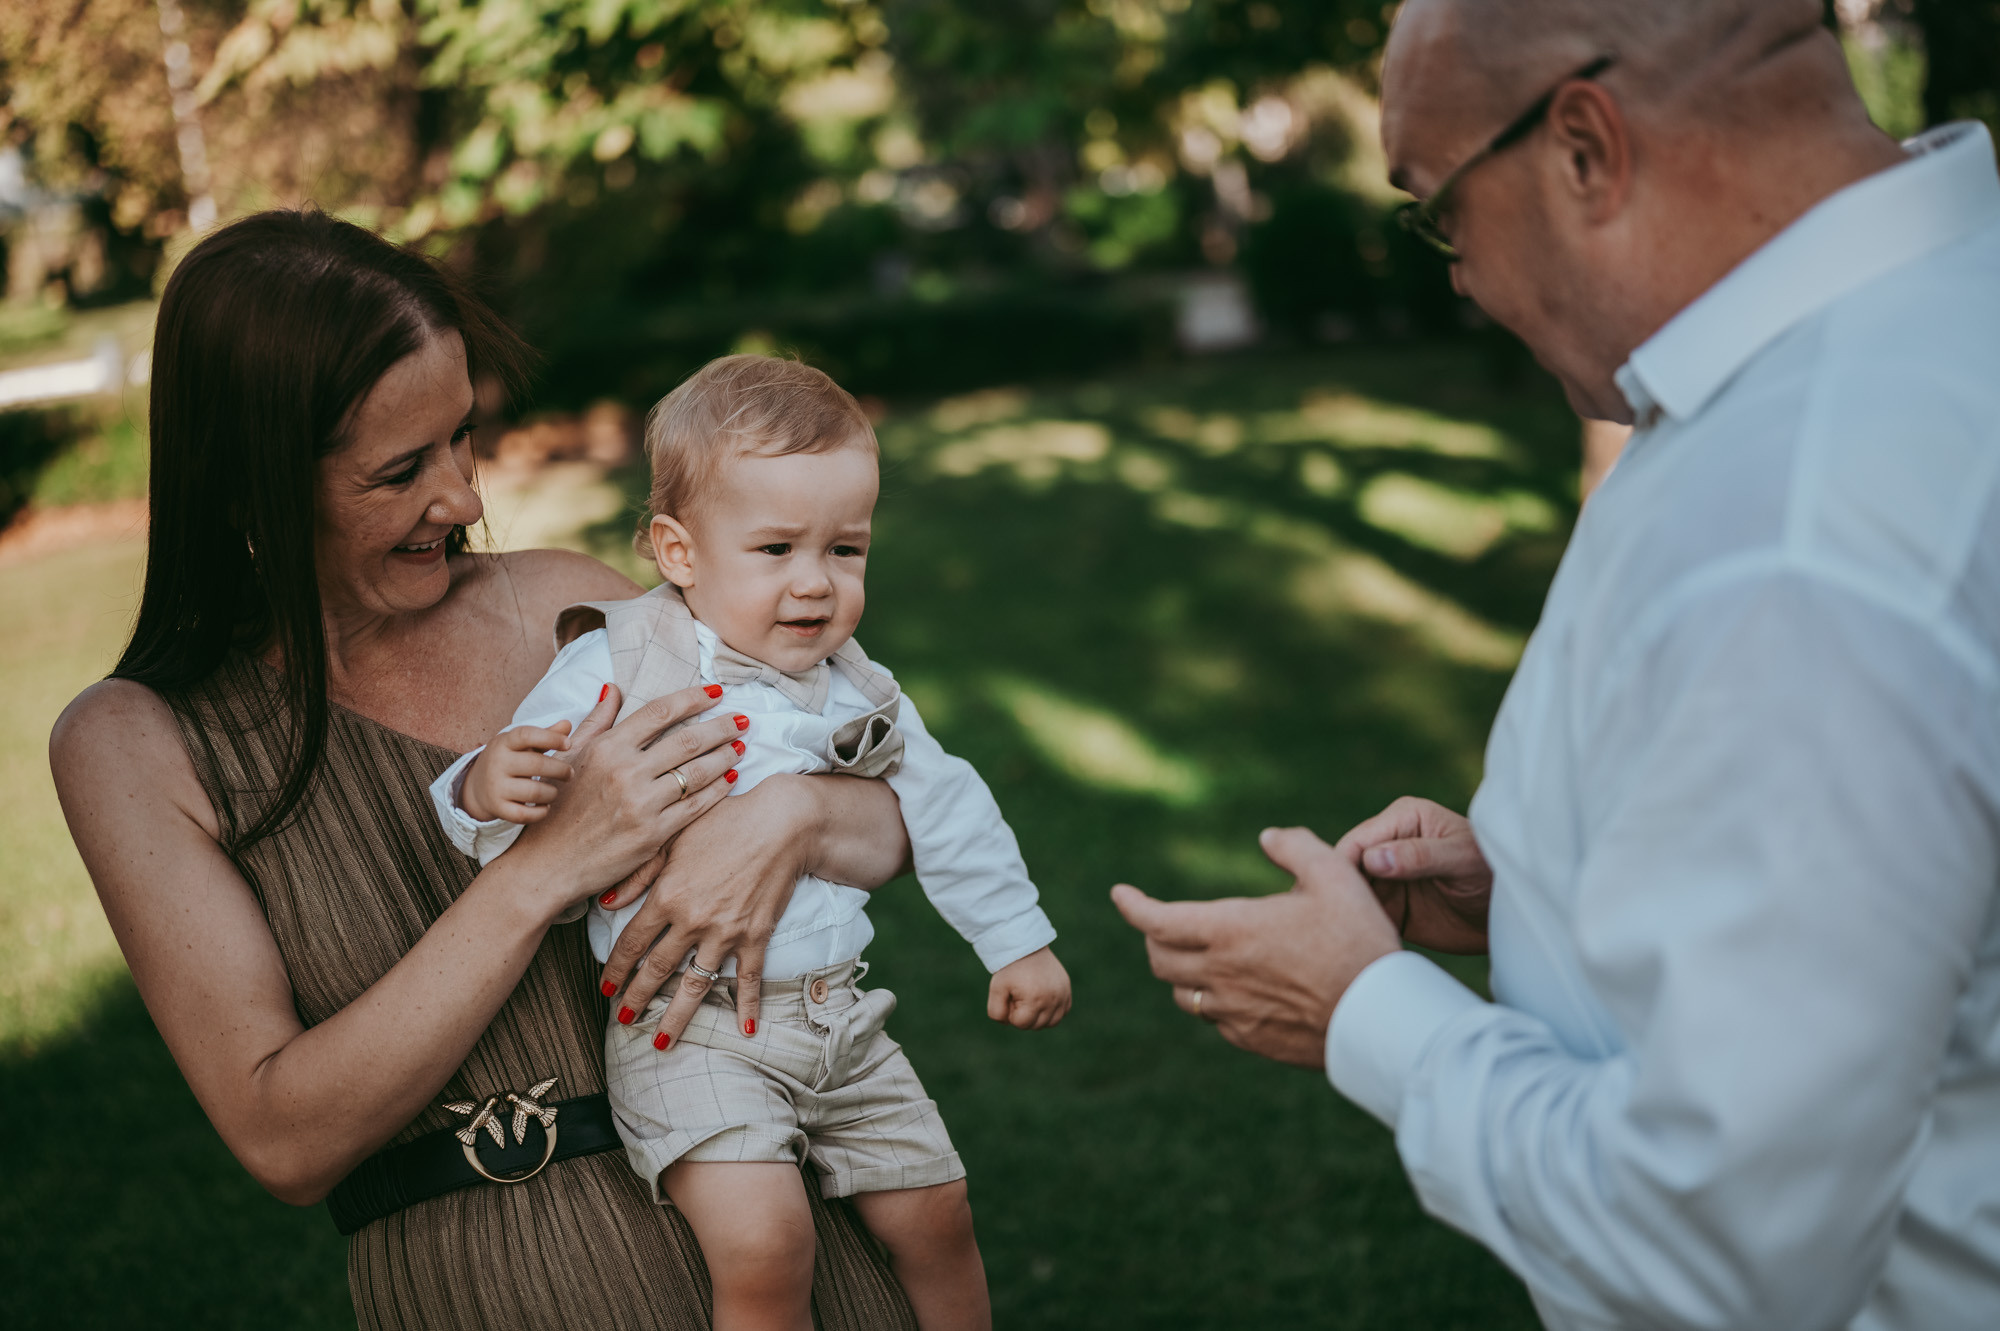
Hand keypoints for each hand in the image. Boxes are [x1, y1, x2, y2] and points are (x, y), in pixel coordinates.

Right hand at [461, 722, 575, 823]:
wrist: (476, 786)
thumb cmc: (509, 760)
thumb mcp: (521, 744)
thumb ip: (545, 735)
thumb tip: (567, 724)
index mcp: (504, 743)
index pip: (526, 735)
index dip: (550, 737)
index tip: (568, 744)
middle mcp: (497, 763)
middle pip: (536, 765)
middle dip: (560, 770)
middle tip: (569, 774)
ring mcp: (496, 787)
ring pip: (534, 792)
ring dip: (552, 793)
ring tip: (554, 791)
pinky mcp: (498, 808)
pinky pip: (524, 815)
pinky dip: (541, 812)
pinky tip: (545, 806)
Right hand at [507, 684, 742, 921]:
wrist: (547, 863)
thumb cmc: (558, 808)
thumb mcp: (571, 757)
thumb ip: (597, 721)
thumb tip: (613, 687)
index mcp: (607, 747)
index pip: (660, 711)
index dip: (693, 697)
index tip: (716, 692)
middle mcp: (625, 771)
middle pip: (688, 739)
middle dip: (722, 726)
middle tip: (742, 719)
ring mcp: (641, 803)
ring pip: (697, 772)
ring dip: (726, 756)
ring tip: (741, 746)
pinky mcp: (652, 833)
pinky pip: (696, 806)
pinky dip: (718, 790)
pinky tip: (730, 779)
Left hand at [598, 770, 822, 1052]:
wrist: (782, 823)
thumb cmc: (725, 821)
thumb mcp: (675, 837)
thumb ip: (639, 872)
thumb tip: (606, 902)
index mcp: (668, 895)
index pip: (632, 942)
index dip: (616, 968)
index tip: (605, 988)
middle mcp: (693, 920)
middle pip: (658, 970)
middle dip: (638, 998)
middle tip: (624, 1020)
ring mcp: (726, 932)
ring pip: (696, 984)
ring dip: (677, 1016)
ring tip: (662, 1042)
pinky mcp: (756, 935)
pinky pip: (750, 978)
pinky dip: (748, 1004)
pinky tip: (746, 1029)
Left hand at [987, 947, 1071, 1029]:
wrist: (1026, 946)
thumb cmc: (1010, 968)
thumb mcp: (996, 989)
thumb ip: (996, 1013)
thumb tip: (1009, 1023)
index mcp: (1035, 999)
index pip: (1022, 1024)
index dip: (1012, 1013)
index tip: (1010, 996)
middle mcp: (1053, 999)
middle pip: (1037, 1025)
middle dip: (1025, 1015)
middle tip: (1019, 995)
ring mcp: (1063, 995)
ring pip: (1052, 1022)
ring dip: (1039, 1016)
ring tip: (1031, 998)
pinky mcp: (1067, 990)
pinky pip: (1063, 1011)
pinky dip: (1053, 1010)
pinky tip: (1042, 998)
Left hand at [1111, 826, 1400, 1068]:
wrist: (1379, 1017)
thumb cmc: (1358, 941)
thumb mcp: (1334, 875)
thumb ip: (1296, 848)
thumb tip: (1269, 836)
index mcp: (1229, 930)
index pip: (1156, 919)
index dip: (1132, 904)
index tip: (1121, 893)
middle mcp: (1220, 974)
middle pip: (1159, 959)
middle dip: (1153, 936)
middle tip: (1161, 922)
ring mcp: (1233, 1012)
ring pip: (1183, 994)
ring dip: (1181, 972)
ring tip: (1198, 956)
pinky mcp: (1251, 1039)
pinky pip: (1215, 1019)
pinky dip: (1213, 1000)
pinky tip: (1236, 990)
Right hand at [1335, 797, 1491, 954]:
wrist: (1510, 913)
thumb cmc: (1493, 872)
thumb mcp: (1460, 859)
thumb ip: (1419, 856)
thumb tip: (1373, 859)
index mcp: (1402, 820)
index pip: (1358, 841)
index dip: (1342, 865)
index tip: (1339, 894)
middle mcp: (1388, 845)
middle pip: (1346, 867)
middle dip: (1339, 890)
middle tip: (1334, 920)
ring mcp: (1387, 877)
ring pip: (1350, 893)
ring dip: (1346, 911)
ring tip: (1345, 935)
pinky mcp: (1390, 906)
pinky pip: (1364, 915)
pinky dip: (1359, 927)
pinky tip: (1360, 942)